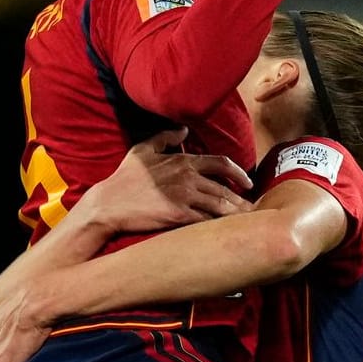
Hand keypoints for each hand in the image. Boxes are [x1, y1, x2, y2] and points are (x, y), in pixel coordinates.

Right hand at [77, 127, 253, 232]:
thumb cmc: (124, 178)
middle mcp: (187, 177)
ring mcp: (184, 196)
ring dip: (235, 213)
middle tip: (254, 208)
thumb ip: (165, 138)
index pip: (221, 164)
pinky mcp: (178, 215)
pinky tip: (226, 230)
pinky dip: (218, 225)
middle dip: (241, 199)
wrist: (109, 204)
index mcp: (183, 161)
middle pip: (224, 188)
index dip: (239, 173)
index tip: (248, 182)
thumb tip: (184, 130)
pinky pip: (205, 220)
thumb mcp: (143, 150)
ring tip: (247, 221)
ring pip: (219, 205)